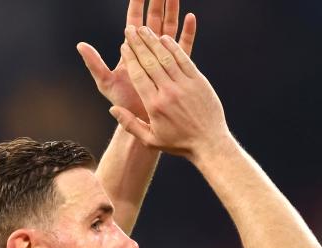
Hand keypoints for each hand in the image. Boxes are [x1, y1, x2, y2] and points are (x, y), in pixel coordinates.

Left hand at [77, 0, 195, 122]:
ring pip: (169, 28)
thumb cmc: (124, 103)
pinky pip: (184, 45)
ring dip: (173, 11)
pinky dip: (187, 31)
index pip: (134, 21)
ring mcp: (163, 57)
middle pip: (153, 20)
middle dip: (157, 2)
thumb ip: (94, 64)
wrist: (143, 121)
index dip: (137, 4)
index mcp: (132, 51)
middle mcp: (148, 51)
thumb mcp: (106, 83)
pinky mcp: (177, 66)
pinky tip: (191, 17)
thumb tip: (80, 45)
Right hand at [110, 25, 230, 158]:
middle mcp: (168, 92)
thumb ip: (130, 125)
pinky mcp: (199, 81)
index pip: (138, 75)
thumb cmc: (178, 143)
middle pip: (149, 62)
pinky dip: (173, 47)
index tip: (124, 46)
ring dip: (153, 41)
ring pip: (166, 57)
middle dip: (138, 44)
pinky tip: (165, 38)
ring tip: (144, 30)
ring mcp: (185, 85)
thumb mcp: (151, 140)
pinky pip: (184, 59)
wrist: (209, 143)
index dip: (130, 58)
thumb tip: (112, 110)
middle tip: (130, 30)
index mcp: (154, 105)